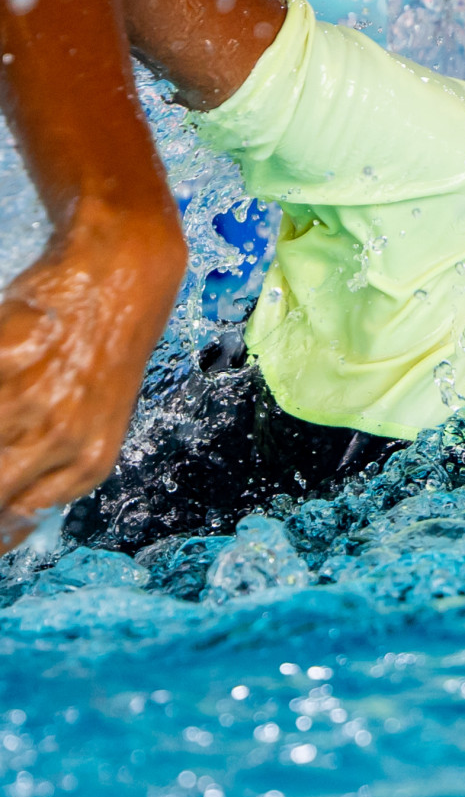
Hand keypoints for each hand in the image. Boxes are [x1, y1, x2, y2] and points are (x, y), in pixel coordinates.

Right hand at [0, 200, 183, 549]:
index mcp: (88, 464)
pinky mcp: (7, 357)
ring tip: (8, 397)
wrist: (122, 274)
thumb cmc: (101, 347)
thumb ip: (52, 463)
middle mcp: (65, 441)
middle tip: (1, 448)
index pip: (10, 522)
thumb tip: (8, 514)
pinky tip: (0, 365)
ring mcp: (35, 400)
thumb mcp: (91, 419)